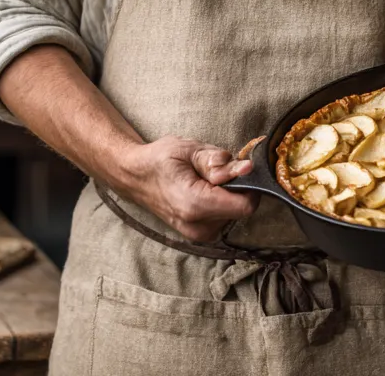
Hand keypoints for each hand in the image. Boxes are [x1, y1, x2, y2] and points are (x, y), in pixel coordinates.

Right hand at [119, 135, 259, 241]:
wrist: (135, 177)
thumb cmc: (160, 159)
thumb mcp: (190, 150)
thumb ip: (219, 161)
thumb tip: (247, 168)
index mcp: (196, 206)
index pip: (245, 206)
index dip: (249, 185)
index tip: (237, 169)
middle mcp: (198, 227)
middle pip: (240, 208)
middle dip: (235, 187)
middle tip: (212, 171)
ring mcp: (198, 235)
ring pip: (233, 213)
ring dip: (227, 195)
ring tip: (203, 180)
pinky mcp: (199, 235)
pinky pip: (223, 217)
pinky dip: (220, 203)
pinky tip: (202, 190)